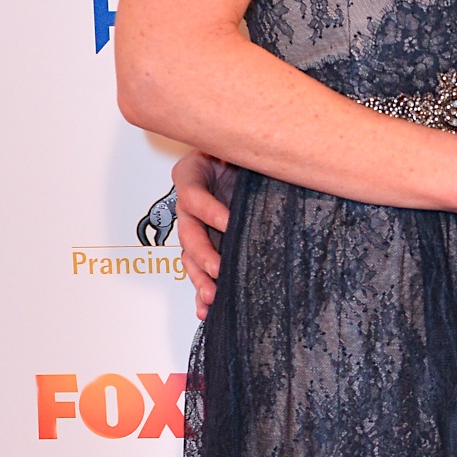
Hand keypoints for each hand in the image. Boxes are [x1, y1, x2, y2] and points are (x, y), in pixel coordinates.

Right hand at [173, 152, 231, 318]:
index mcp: (192, 175)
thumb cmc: (242, 153)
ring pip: (190, 256)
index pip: (193, 194)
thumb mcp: (240, 147)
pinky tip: (205, 309)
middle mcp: (189, 204)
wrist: (247, 166)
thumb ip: (244, 152)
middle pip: (188, 231)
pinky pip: (199, 269)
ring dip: (199, 278)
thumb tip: (268, 156)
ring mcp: (196, 227)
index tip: (229, 222)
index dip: (210, 210)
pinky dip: (201, 290)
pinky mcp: (206, 245)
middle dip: (202, 253)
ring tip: (211, 297)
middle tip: (218, 269)